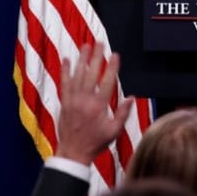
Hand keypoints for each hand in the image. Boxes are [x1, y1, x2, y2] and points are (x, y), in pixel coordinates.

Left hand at [54, 42, 133, 164]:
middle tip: (99, 43)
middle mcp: (85, 101)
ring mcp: (73, 100)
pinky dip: (65, 71)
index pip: (107, 82)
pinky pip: (64, 83)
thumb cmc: (96, 142)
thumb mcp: (114, 132)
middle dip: (96, 57)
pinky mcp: (65, 102)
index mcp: (99, 107)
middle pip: (91, 74)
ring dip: (82, 59)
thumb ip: (123, 114)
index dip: (111, 68)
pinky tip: (67, 60)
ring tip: (86, 46)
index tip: (115, 55)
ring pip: (77, 76)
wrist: (73, 152)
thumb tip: (132, 97)